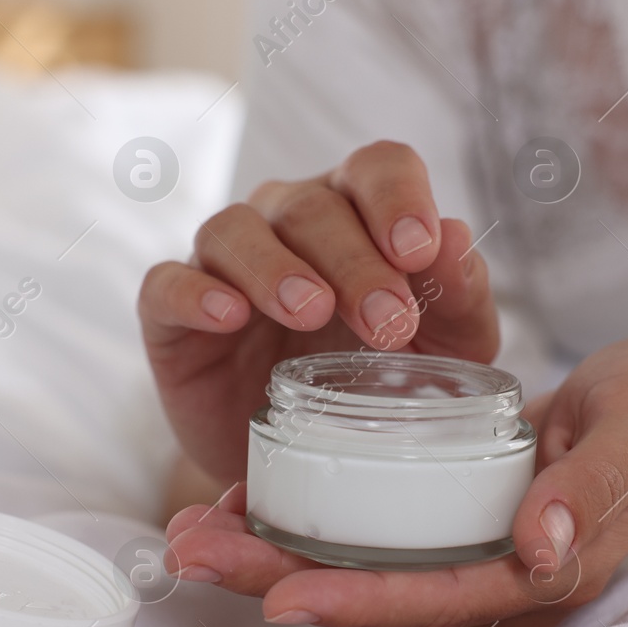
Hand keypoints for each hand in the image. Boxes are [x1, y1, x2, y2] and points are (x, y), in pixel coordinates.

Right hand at [138, 141, 498, 480]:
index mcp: (360, 211)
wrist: (312, 460)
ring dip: (276, 268)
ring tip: (311, 311)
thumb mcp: (445, 348)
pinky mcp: (171, 316)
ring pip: (235, 230)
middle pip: (313, 205)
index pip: (377, 166)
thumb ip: (459, 295)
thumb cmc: (383, 380)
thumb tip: (457, 238)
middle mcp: (288, 220)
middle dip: (355, 262)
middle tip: (387, 323)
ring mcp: (224, 263)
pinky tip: (229, 317)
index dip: (398, 197)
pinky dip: (195, 293)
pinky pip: (168, 284)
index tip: (419, 251)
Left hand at [164, 340, 627, 626]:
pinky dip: (302, 517)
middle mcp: (491, 573)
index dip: (360, 601)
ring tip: (188, 534)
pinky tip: (241, 499)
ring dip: (270, 553)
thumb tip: (538, 549)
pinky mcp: (443, 519)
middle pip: (375, 593)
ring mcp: (463, 549)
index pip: (438, 597)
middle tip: (190, 554)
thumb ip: (593, 486)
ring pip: (357, 566)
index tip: (279, 595)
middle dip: (279, 580)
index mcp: (543, 569)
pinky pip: (364, 532)